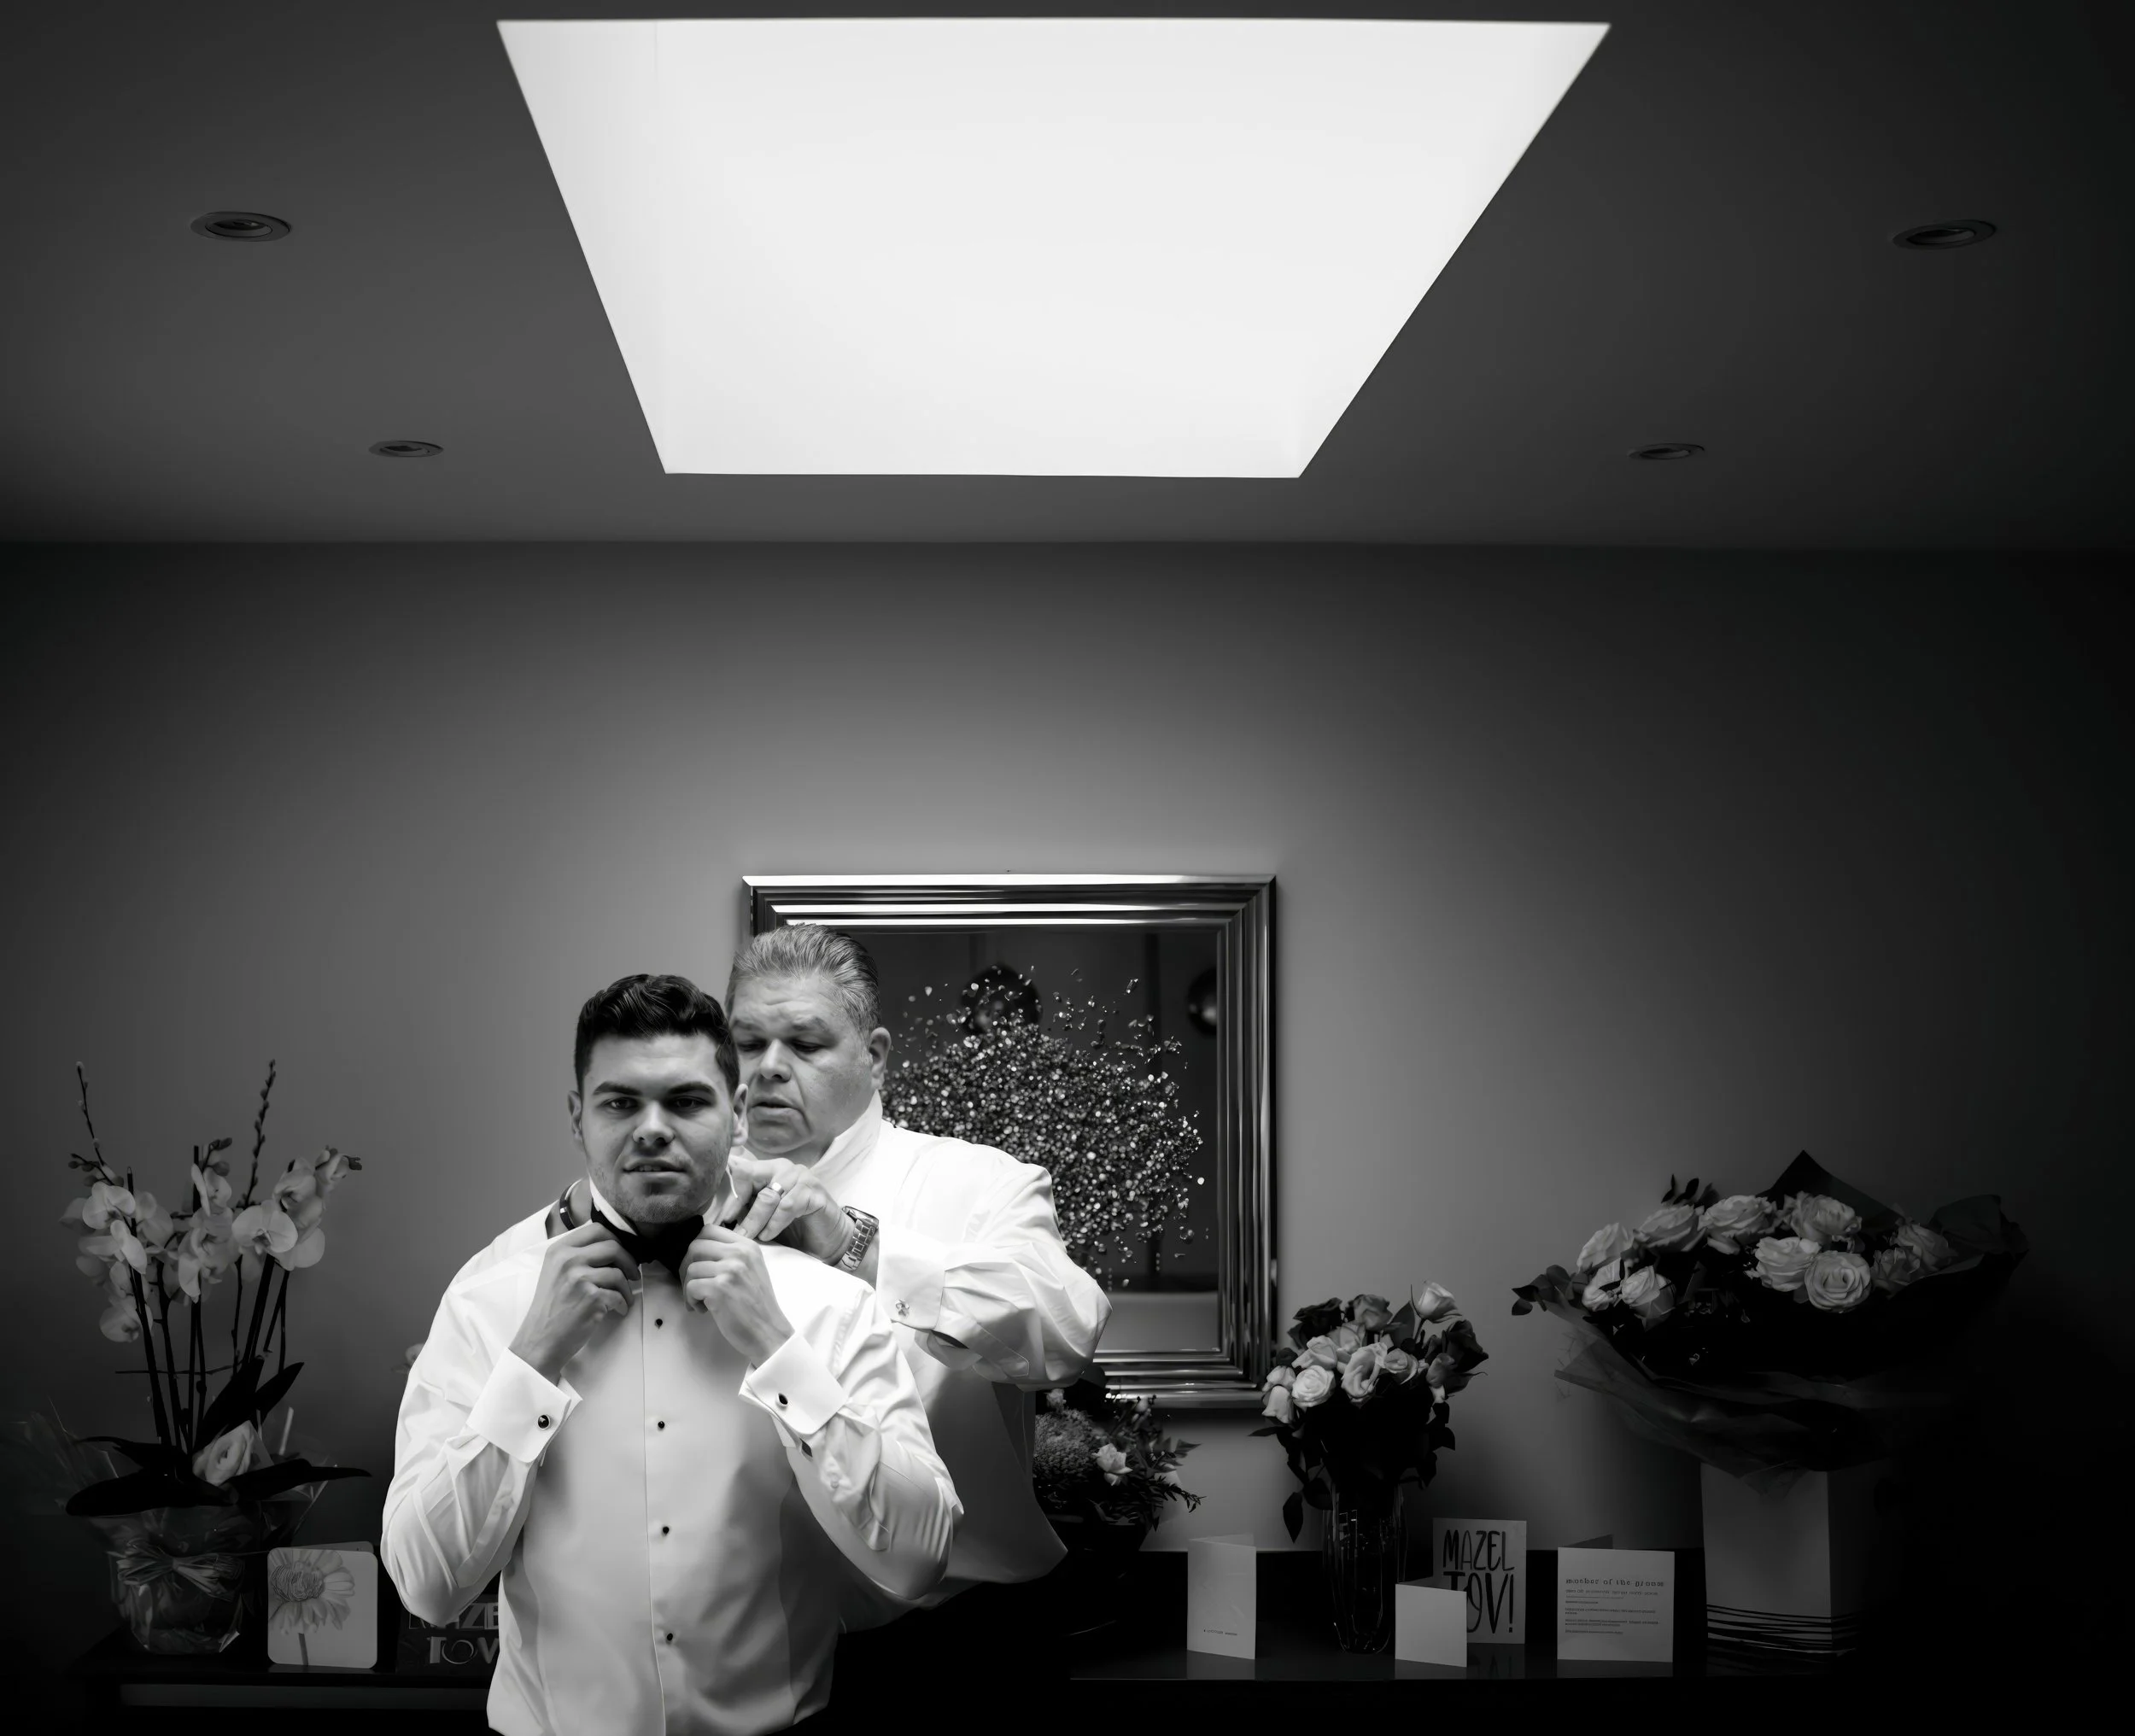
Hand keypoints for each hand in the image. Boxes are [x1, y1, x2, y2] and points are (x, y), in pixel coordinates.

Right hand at [508, 1221, 638, 1382]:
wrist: (540, 1340)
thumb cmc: (550, 1308)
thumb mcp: (554, 1272)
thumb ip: (576, 1256)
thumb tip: (611, 1246)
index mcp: (559, 1250)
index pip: (596, 1229)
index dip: (616, 1238)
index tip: (622, 1251)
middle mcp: (569, 1260)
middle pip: (613, 1247)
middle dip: (629, 1261)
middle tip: (632, 1273)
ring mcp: (581, 1279)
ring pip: (619, 1274)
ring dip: (627, 1288)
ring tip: (623, 1297)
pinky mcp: (592, 1298)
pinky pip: (619, 1295)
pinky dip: (623, 1304)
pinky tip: (618, 1310)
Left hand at [683, 1223, 796, 1364]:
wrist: (768, 1331)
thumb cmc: (756, 1305)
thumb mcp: (751, 1269)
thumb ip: (731, 1255)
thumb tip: (696, 1250)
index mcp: (747, 1246)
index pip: (709, 1230)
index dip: (696, 1247)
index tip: (698, 1265)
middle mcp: (740, 1253)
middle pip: (695, 1246)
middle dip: (686, 1267)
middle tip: (692, 1285)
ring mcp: (730, 1270)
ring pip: (690, 1268)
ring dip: (688, 1288)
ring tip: (700, 1301)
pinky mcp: (720, 1289)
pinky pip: (691, 1287)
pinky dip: (691, 1300)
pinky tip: (703, 1309)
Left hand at [722, 1152, 847, 1264]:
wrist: (827, 1240)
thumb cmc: (793, 1229)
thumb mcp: (763, 1218)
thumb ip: (746, 1211)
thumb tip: (719, 1219)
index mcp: (769, 1169)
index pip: (742, 1171)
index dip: (730, 1196)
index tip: (721, 1220)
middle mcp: (785, 1168)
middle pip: (751, 1177)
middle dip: (739, 1208)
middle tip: (732, 1232)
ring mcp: (802, 1178)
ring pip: (768, 1196)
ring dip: (756, 1221)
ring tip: (749, 1238)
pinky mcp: (815, 1193)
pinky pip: (788, 1206)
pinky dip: (775, 1223)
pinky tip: (769, 1236)